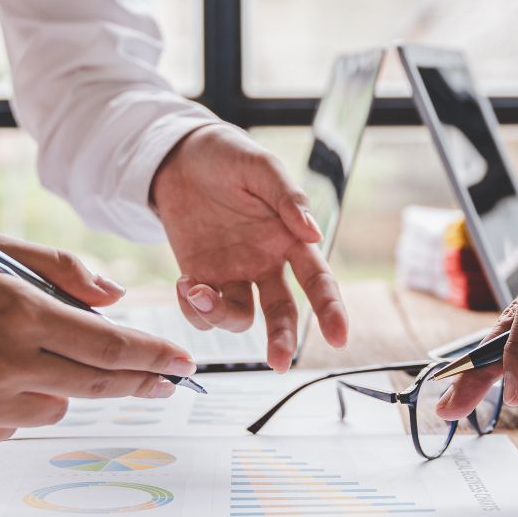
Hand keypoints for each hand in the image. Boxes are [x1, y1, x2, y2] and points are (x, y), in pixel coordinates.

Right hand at [0, 234, 198, 452]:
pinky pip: (11, 426)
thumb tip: (117, 297)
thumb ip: (61, 268)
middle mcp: (4, 364)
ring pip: (54, 408)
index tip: (184, 362)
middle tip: (165, 382)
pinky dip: (13, 404)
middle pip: (97, 386)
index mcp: (18, 312)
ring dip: (58, 387)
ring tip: (16, 353)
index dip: (153, 357)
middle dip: (139, 384)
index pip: (109, 346)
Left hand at [151, 124, 347, 371]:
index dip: (331, 309)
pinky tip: (184, 284)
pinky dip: (193, 308)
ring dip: (220, 315)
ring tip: (197, 291)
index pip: (318, 281)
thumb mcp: (261, 167)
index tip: (339, 337)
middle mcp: (266, 264)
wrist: (178, 156)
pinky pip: (202, 311)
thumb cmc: (228, 156)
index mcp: (290, 239)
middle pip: (283, 312)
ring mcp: (233, 274)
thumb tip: (314, 231)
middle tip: (278, 361)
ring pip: (239, 317)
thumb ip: (289, 198)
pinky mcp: (200, 277)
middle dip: (283, 338)